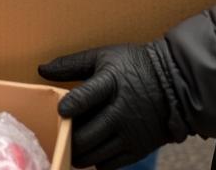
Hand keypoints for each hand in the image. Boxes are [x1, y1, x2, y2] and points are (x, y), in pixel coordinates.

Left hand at [39, 43, 182, 169]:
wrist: (173, 84)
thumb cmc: (133, 66)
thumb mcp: (104, 56)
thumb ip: (71, 64)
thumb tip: (41, 69)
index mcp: (110, 83)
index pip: (86, 97)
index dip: (71, 105)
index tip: (61, 110)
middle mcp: (120, 112)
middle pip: (85, 135)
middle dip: (67, 138)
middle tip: (59, 133)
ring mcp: (129, 134)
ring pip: (93, 155)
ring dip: (77, 153)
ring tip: (71, 143)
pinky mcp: (136, 150)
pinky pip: (108, 165)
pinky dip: (95, 161)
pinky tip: (91, 150)